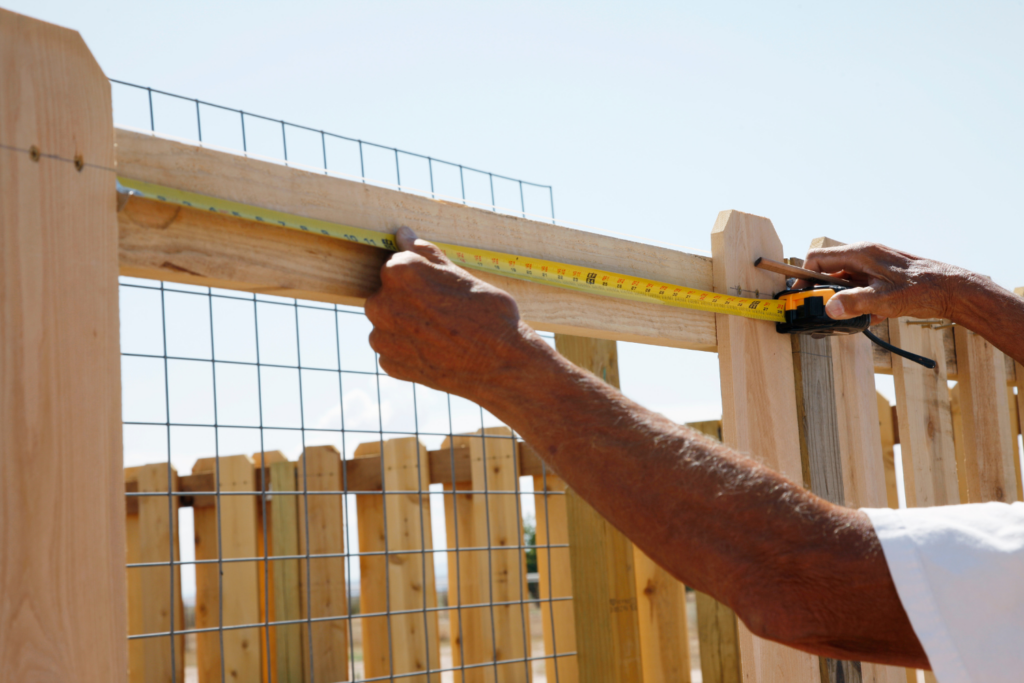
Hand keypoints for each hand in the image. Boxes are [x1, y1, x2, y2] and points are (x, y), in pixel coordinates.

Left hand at [364, 227, 536, 401]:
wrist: (502, 364)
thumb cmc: (488, 314)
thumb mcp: (461, 275)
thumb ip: (425, 254)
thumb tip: (403, 235)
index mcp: (399, 272)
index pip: (397, 265)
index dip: (420, 278)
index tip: (440, 290)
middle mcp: (380, 302)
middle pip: (388, 294)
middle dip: (409, 301)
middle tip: (442, 313)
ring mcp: (381, 336)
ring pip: (388, 323)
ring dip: (407, 326)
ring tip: (441, 333)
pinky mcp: (388, 363)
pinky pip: (393, 350)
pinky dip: (409, 349)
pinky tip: (435, 350)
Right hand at [795, 242, 969, 322]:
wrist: (952, 289)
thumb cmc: (921, 290)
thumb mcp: (883, 300)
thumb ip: (853, 303)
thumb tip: (828, 308)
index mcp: (859, 253)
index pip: (817, 259)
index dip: (803, 277)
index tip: (800, 295)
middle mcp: (864, 254)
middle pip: (830, 272)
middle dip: (827, 294)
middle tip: (829, 312)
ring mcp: (873, 264)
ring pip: (846, 281)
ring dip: (848, 300)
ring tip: (862, 315)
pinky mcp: (882, 274)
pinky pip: (862, 287)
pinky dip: (864, 302)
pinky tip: (878, 315)